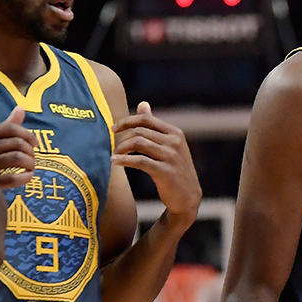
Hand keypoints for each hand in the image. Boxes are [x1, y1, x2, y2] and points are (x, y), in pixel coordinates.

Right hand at [0, 107, 37, 188]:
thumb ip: (5, 125)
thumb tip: (20, 108)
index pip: (10, 128)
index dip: (28, 134)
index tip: (36, 143)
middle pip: (16, 143)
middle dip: (30, 150)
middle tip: (32, 157)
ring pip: (16, 158)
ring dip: (30, 162)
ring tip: (31, 167)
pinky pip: (11, 179)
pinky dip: (24, 177)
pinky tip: (28, 176)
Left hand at [112, 102, 200, 223]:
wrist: (188, 197)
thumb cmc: (175, 170)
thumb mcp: (169, 145)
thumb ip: (155, 126)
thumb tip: (142, 104)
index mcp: (175, 133)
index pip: (146, 120)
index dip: (127, 121)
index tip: (114, 128)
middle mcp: (174, 142)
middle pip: (140, 131)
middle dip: (123, 138)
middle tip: (114, 147)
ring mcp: (171, 156)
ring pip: (138, 143)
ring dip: (122, 148)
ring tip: (114, 155)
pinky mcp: (165, 172)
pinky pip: (139, 161)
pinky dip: (124, 160)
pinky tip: (115, 162)